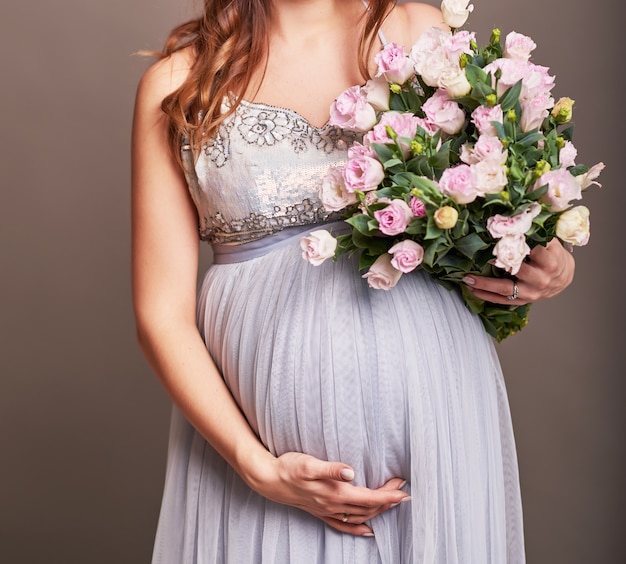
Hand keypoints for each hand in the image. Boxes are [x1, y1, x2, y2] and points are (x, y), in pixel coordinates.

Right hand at [249, 452, 409, 535]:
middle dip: (388, 499)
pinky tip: (368, 529)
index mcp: (335, 493)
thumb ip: (331, 468)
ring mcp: (327, 510)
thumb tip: (350, 471)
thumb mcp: (308, 463)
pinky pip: (344, 525)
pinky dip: (359, 528)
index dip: (388, 494)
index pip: (368, 497)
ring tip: (392, 501)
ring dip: (378, 510)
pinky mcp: (321, 511)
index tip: (404, 489)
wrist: (269, 479)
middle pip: (368, 507)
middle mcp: (333, 505)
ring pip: (360, 516)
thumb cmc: (288, 467)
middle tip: (402, 488)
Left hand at [463, 239, 574, 304]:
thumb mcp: (551, 243)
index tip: (500, 237)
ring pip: (505, 288)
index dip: (516, 244)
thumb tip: (517, 215)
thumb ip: (536, 232)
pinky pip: (502, 300)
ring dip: (484, 284)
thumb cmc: (554, 256)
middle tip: (476, 258)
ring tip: (467, 279)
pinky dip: (486, 295)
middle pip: (516, 271)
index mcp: (549, 262)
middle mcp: (540, 279)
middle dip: (496, 264)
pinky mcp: (523, 300)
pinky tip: (472, 290)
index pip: (532, 251)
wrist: (563, 278)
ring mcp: (531, 292)